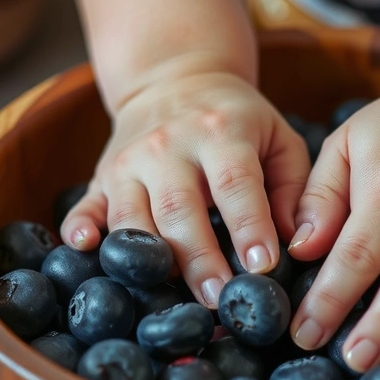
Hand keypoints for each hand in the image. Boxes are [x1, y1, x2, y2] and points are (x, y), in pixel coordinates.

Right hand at [61, 71, 311, 307]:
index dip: (248, 226)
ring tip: (174, 299)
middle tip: (220, 300)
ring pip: (132, 216)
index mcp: (220, 131)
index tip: (262, 268)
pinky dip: (81, 229)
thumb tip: (297, 243)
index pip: (234, 182)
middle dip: (199, 260)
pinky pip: (85, 205)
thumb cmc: (237, 121)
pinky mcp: (101, 176)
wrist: (173, 79)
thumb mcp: (278, 137)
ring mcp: (128, 161)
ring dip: (151, 261)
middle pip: (179, 208)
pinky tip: (84, 249)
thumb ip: (294, 189)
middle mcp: (168, 145)